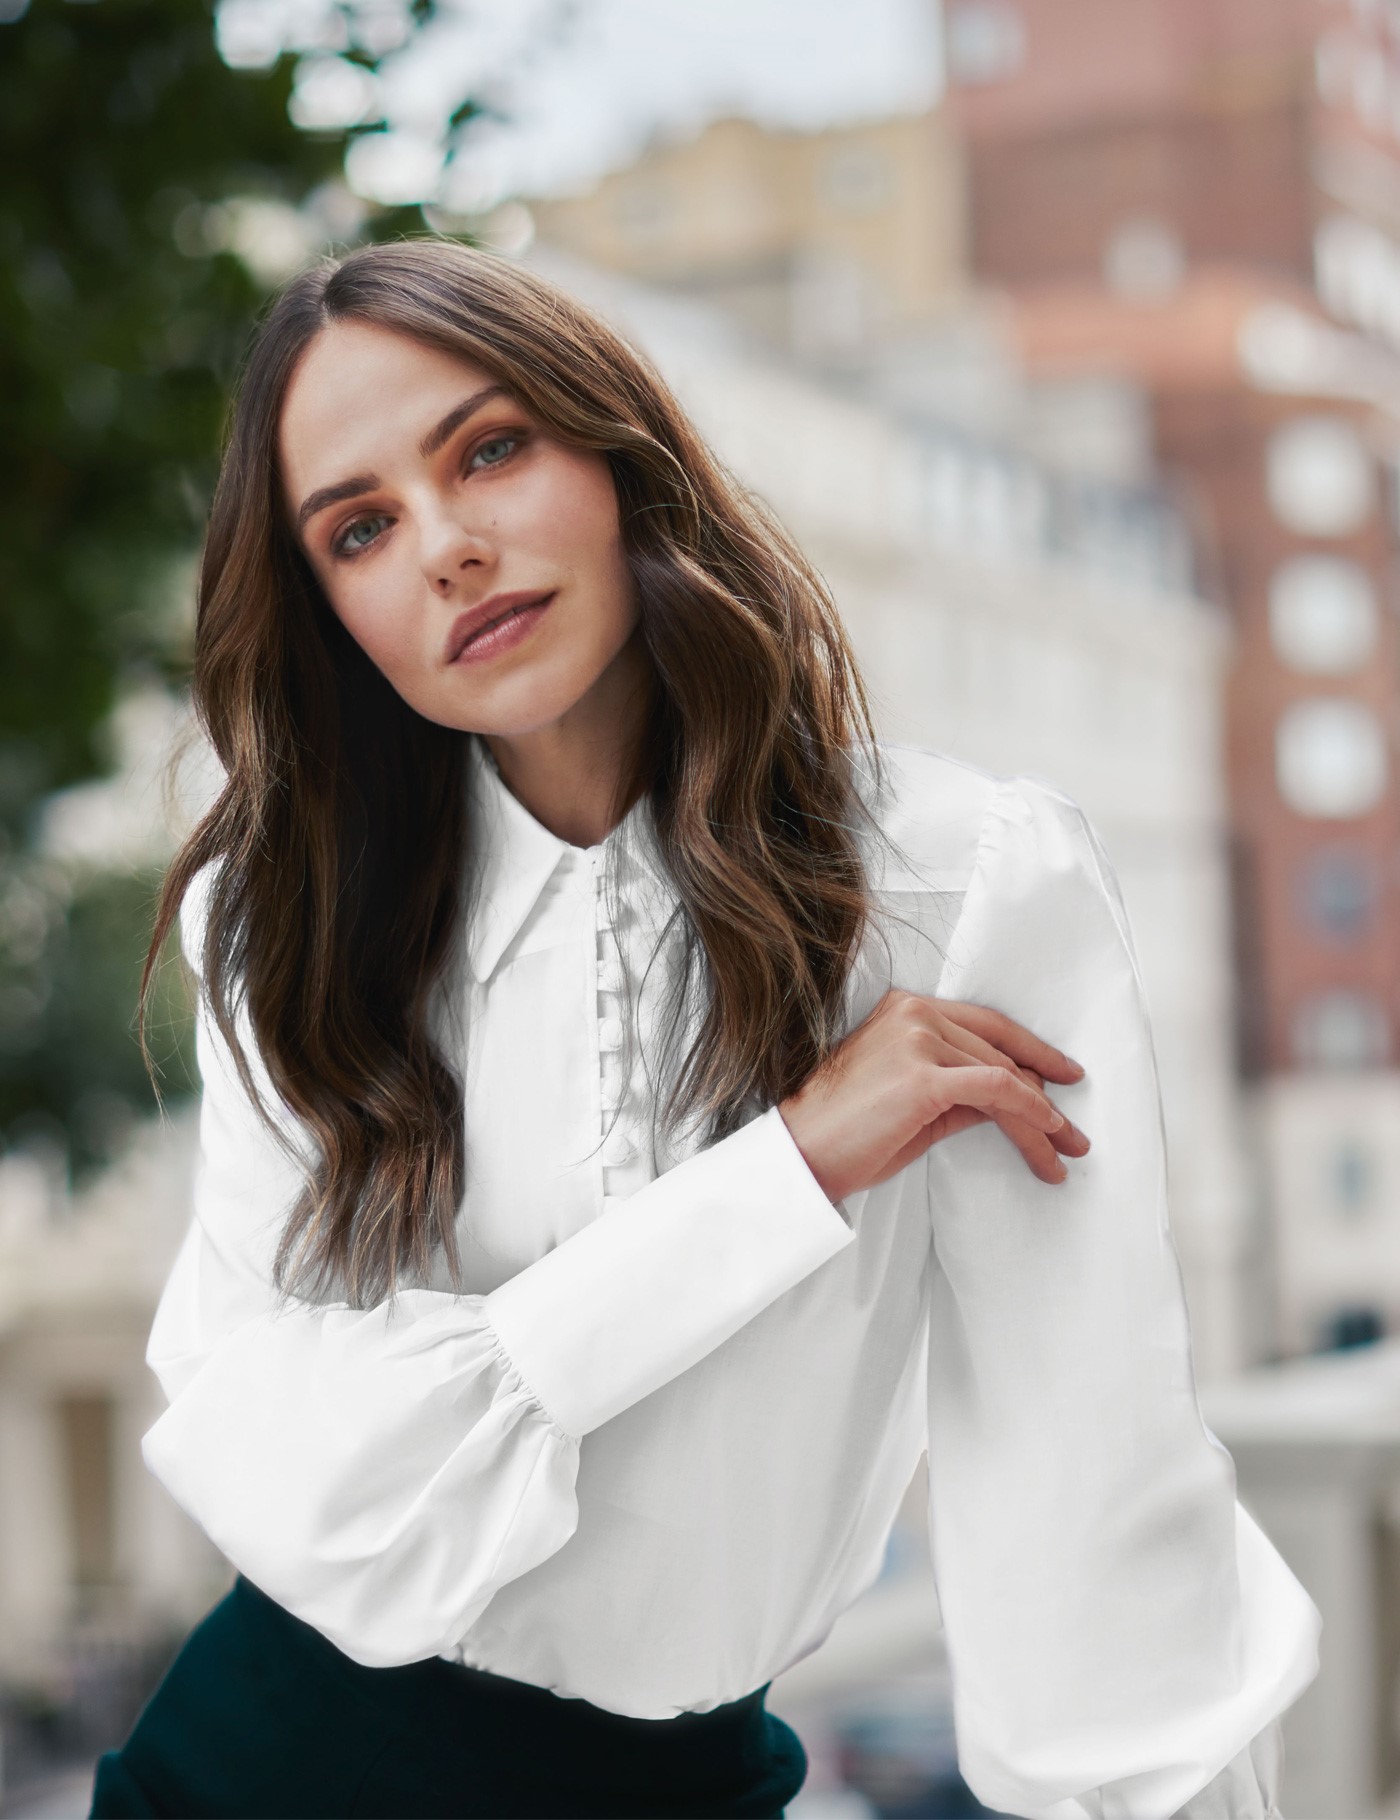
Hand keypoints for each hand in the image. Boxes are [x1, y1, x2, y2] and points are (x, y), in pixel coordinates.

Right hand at [778, 990, 1090, 1205]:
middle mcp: (913, 1013)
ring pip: (1005, 1076)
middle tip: (1074, 1133)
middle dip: (1044, 1094)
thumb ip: (961, 1090)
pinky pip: (997, 1091)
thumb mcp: (914, 1101)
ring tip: (1065, 1152)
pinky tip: (1048, 1135)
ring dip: (1042, 1119)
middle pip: (1001, 1051)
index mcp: (905, 1009)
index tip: (1062, 1078)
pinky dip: (1031, 1113)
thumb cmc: (846, 1133)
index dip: (1032, 1052)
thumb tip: (1011, 1102)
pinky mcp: (924, 1077)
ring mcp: (918, 1040)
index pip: (986, 1026)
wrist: (800, 1156)